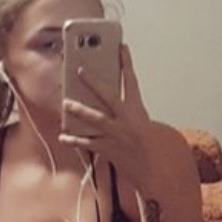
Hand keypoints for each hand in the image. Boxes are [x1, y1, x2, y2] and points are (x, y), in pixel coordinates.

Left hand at [59, 43, 158, 189]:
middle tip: (79, 69)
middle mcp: (125, 119)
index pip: (131, 81)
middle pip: (107, 95)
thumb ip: (135, 118)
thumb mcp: (152, 128)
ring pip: (94, 118)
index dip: (126, 63)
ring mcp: (115, 134)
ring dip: (78, 109)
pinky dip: (74, 141)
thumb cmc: (157, 151)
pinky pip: (87, 143)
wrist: (157, 173)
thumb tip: (118, 113)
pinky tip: (64, 137)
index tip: (121, 48)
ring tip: (66, 102)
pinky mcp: (107, 149)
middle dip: (92, 81)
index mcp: (138, 111)